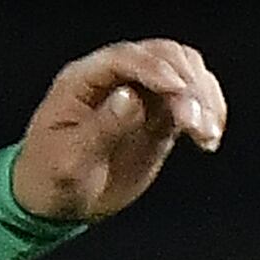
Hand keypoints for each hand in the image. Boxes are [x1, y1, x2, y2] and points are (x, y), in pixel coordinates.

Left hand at [11, 39, 225, 222]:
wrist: (58, 204)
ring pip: (186, 72)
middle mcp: (115, 77)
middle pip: (164, 56)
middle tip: (194, 121)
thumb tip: (131, 97)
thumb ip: (102, 128)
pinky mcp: (160, 114)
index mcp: (83, 79)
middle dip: (186, 83)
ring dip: (203, 97)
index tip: (177, 89)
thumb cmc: (50, 179)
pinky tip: (208, 139)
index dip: (154, 68)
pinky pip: (193, 100)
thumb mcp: (70, 160)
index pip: (125, 58)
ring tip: (206, 134)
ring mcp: (141, 93)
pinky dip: (208, 112)